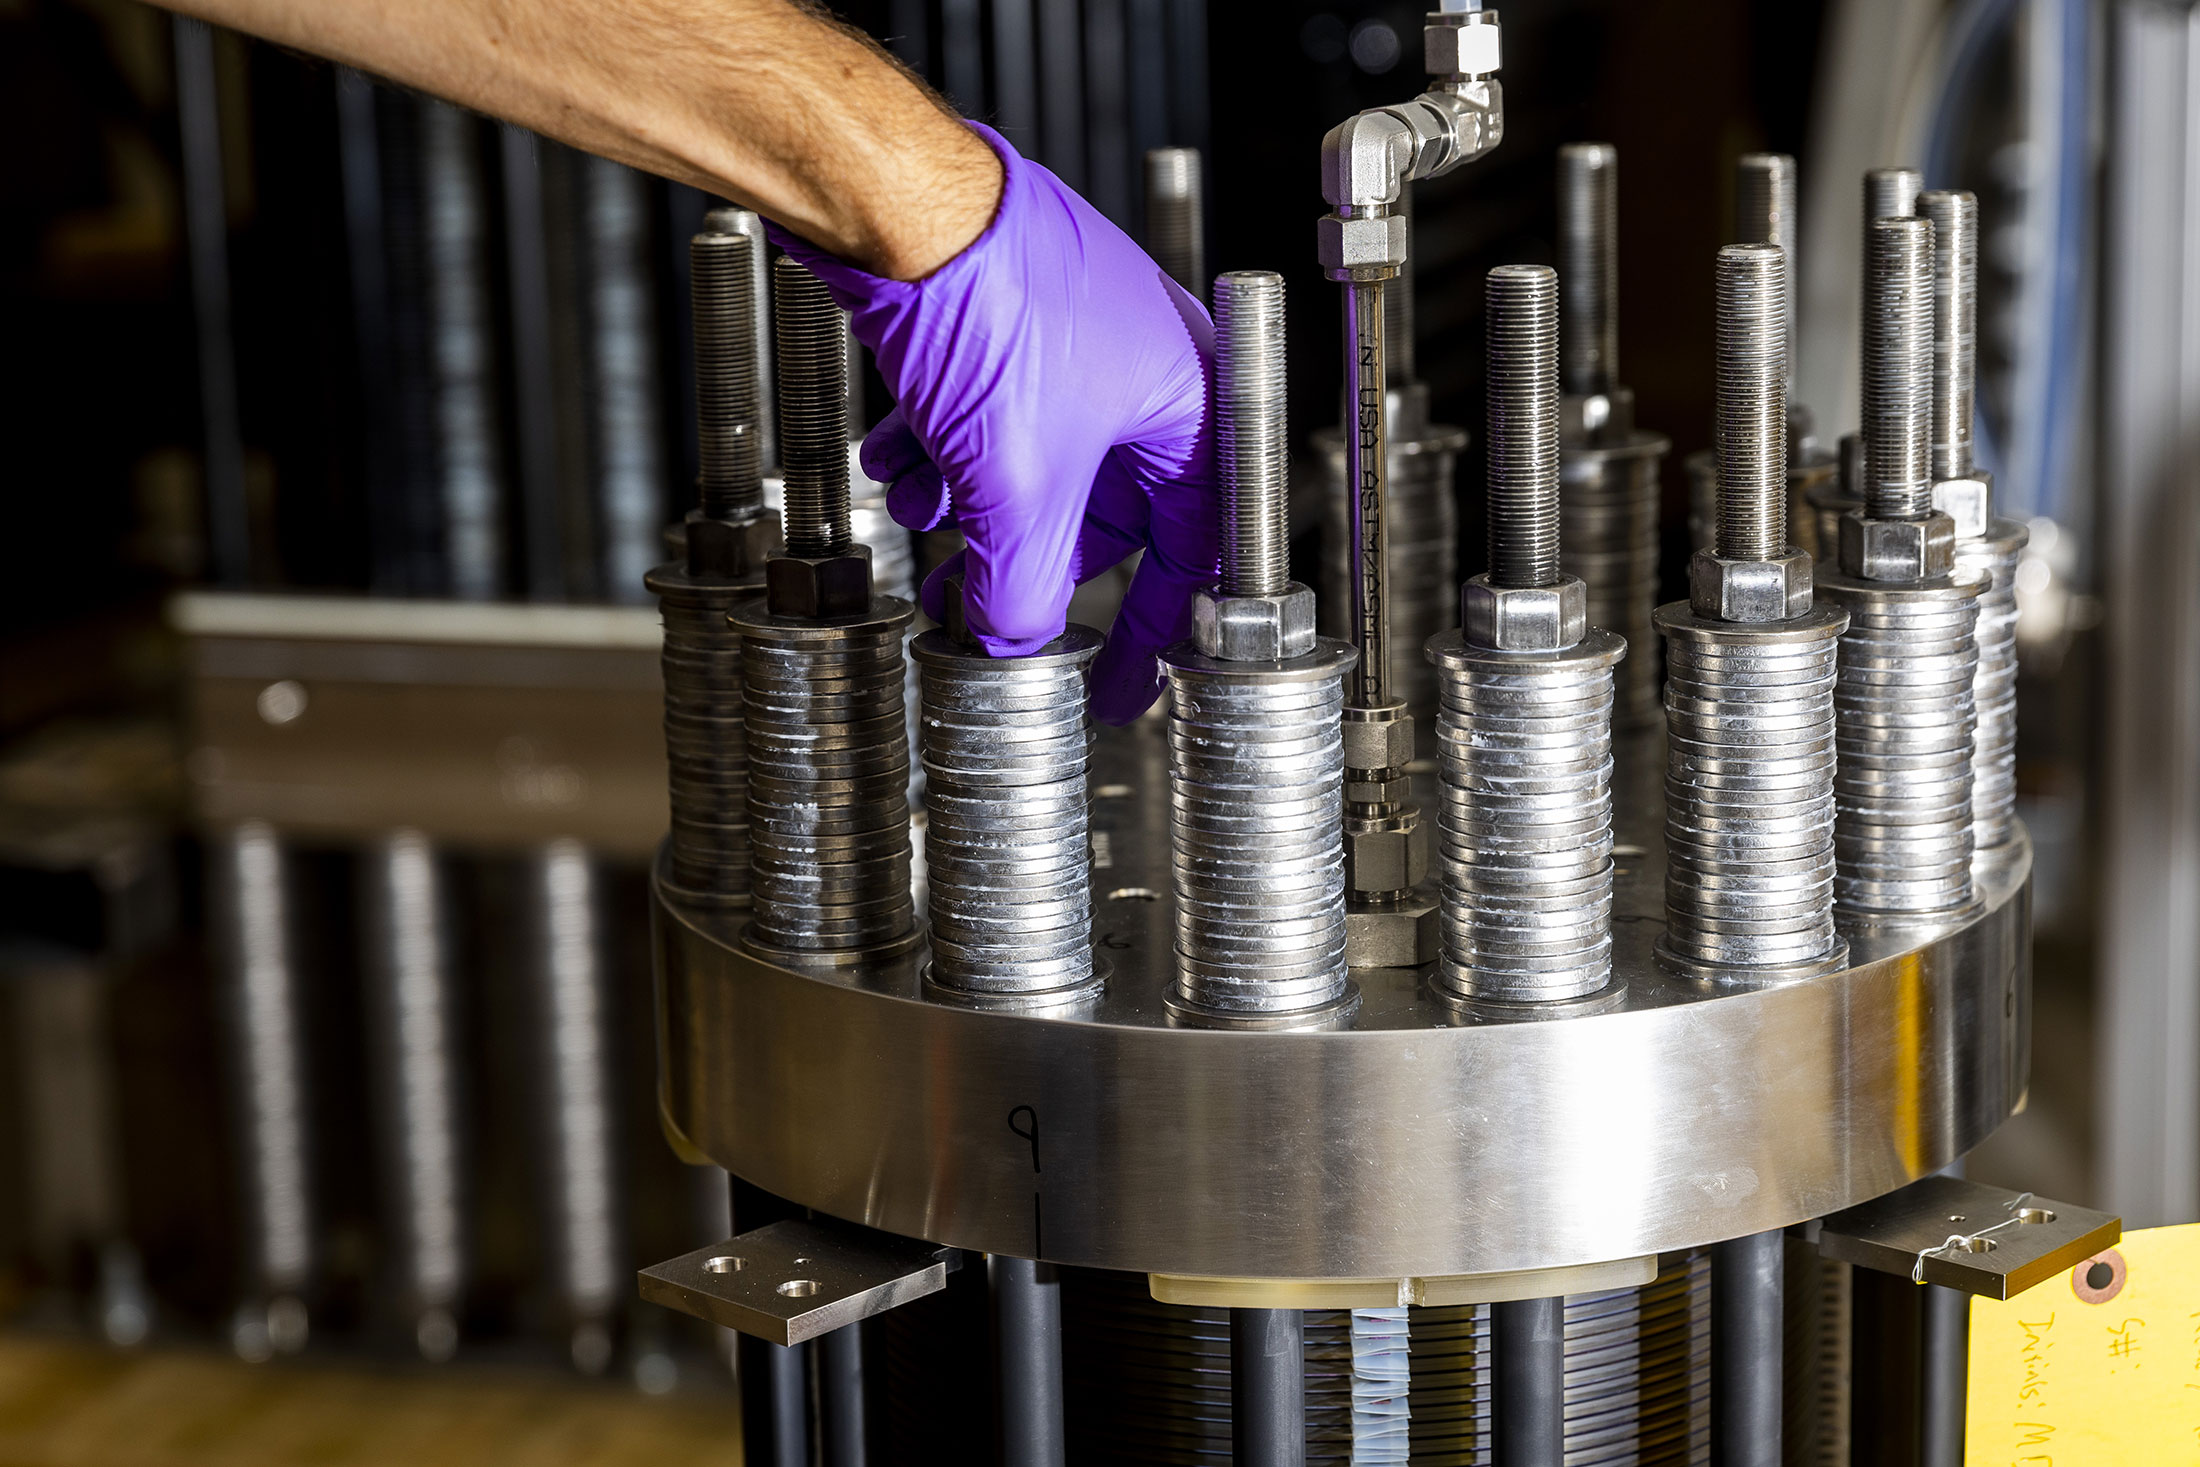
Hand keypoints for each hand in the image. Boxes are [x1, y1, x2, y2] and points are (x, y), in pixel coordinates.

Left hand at [775, 126, 1218, 723]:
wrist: (894, 199)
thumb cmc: (989, 297)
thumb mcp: (1014, 484)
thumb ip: (1021, 585)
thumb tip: (1011, 639)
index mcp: (1192, 401)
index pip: (1192, 545)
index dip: (1151, 626)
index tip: (1118, 683)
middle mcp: (1145, 367)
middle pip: (1102, 506)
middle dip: (1027, 557)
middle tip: (982, 607)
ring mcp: (1075, 339)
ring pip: (1034, 460)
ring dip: (972, 506)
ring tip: (920, 522)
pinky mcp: (1008, 321)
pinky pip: (988, 412)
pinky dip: (941, 450)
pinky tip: (892, 464)